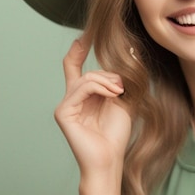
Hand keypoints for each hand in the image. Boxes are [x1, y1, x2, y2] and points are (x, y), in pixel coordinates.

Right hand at [54, 32, 131, 180]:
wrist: (110, 159)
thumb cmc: (116, 134)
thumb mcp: (124, 100)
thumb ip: (122, 80)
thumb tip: (130, 51)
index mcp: (83, 95)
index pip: (74, 66)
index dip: (78, 49)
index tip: (86, 34)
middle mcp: (71, 98)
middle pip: (86, 71)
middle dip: (109, 75)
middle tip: (123, 88)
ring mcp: (65, 105)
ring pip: (86, 78)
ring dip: (108, 82)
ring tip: (120, 93)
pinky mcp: (63, 112)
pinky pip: (82, 88)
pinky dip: (100, 88)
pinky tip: (112, 95)